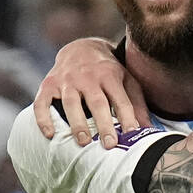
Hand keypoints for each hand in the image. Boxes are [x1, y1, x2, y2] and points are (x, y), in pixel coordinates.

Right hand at [33, 37, 148, 147]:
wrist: (81, 48)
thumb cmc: (108, 71)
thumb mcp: (126, 81)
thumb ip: (137, 104)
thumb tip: (149, 130)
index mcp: (110, 75)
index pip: (121, 99)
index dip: (128, 117)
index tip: (132, 135)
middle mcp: (88, 77)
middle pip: (97, 102)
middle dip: (103, 124)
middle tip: (109, 144)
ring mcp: (67, 80)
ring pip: (71, 102)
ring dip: (77, 123)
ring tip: (83, 142)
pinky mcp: (49, 84)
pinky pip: (43, 102)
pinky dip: (44, 118)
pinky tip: (50, 134)